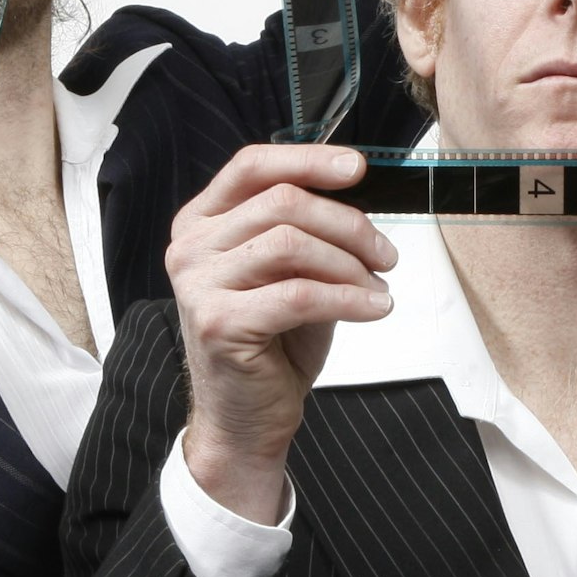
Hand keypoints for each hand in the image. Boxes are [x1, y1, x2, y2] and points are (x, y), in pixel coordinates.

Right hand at [166, 143, 394, 522]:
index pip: (252, 165)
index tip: (358, 169)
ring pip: (291, 243)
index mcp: (202, 222)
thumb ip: (308, 231)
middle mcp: (191, 246)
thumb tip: (359, 197)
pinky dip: (348, 298)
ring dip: (350, 263)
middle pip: (282, 202)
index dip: (309, 159)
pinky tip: (374, 308)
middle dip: (348, 224)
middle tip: (385, 253)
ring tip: (378, 286)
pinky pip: (299, 294)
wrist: (246, 417)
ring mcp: (198, 285)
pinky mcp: (218, 323)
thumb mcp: (290, 273)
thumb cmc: (272, 344)